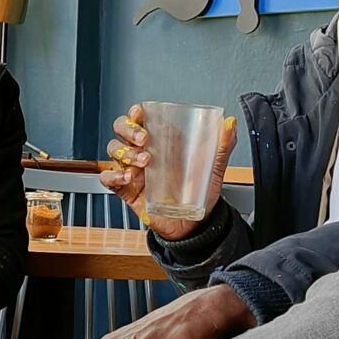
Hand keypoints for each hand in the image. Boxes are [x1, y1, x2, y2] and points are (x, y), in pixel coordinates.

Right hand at [99, 104, 238, 240]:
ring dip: (125, 152)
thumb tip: (230, 123)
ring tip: (144, 162)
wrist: (195, 225)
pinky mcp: (127, 190)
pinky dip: (113, 176)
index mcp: (162, 142)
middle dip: (128, 130)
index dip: (136, 113)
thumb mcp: (213, 168)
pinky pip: (108, 178)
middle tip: (144, 139)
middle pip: (121, 130)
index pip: (141, 119)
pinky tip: (127, 178)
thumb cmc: (201, 194)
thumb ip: (222, 146)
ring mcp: (133, 170)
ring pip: (114, 151)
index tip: (140, 113)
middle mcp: (144, 152)